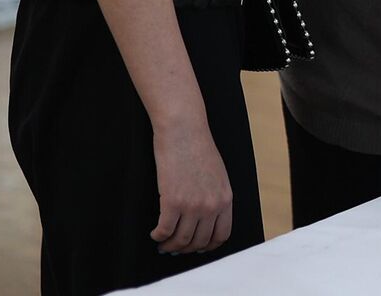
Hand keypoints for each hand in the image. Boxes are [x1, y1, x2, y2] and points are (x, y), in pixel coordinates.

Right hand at [151, 120, 233, 253]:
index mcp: (226, 199)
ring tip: (162, 242)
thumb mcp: (217, 175)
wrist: (185, 131)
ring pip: (181, 240)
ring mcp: (193, 205)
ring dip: (169, 245)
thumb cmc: (198, 149)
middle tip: (174, 248)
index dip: (208, 246)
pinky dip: (158, 236)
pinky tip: (154, 234)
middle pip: (199, 241)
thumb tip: (204, 218)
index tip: (197, 248)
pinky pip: (164, 230)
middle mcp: (212, 206)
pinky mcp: (172, 202)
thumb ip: (215, 196)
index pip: (221, 235)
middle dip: (185, 249)